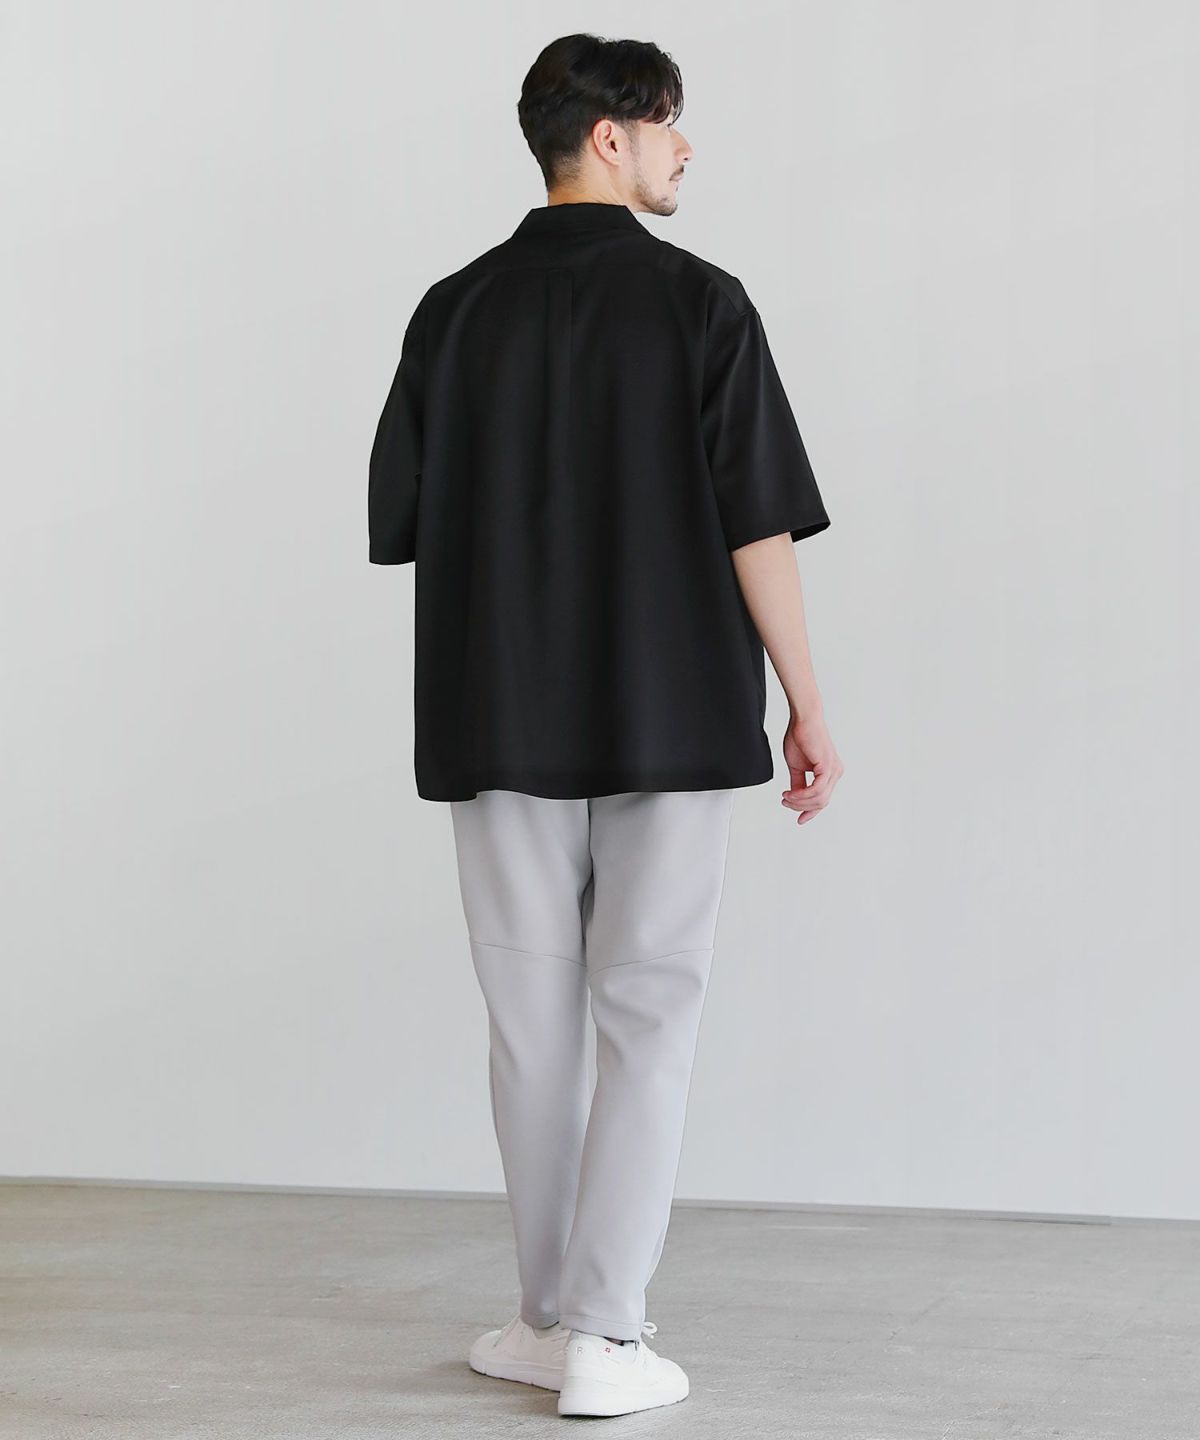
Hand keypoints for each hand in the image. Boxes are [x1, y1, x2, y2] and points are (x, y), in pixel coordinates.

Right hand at [780, 708, 842, 824]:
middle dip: (801, 807)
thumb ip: (797, 783)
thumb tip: (794, 797)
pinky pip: (816, 790)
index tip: (799, 820)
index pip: (823, 799)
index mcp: (830, 773)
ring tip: (785, 797)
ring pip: (819, 799)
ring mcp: (834, 770)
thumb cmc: (800, 737)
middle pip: (821, 802)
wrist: (802, 719)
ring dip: (799, 801)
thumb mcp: (796, 766)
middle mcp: (836, 773)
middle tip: (785, 802)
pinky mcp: (828, 766)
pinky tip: (790, 793)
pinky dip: (802, 794)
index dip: (811, 812)